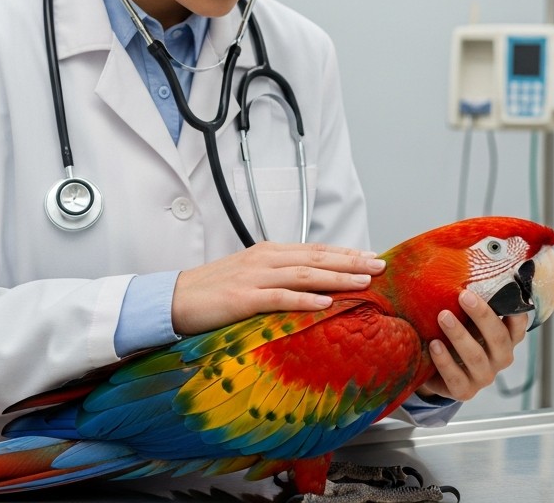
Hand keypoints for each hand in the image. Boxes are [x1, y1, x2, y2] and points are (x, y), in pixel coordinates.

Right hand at [171, 242, 386, 334]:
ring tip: (363, 282)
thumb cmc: (211, 292)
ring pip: (304, 275)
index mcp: (268, 253)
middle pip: (316, 258)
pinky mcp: (242, 298)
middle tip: (380, 265)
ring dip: (337, 278)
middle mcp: (265, 259)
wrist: (173, 299)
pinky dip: (304, 300)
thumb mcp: (249, 277)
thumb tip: (311, 287)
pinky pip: (279, 298)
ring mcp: (254, 278)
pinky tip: (326, 304)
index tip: (371, 256)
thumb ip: (278, 277)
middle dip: (351, 261)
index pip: (315, 250)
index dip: (345, 252)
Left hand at [416, 289, 528, 401]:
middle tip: (463, 296)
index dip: (515, 312)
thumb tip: (459, 270)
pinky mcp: (464, 391)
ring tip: (443, 316)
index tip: (504, 291)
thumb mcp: (466, 319)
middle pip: (499, 338)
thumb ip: (470, 304)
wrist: (436, 371)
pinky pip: (456, 377)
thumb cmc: (456, 337)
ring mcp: (483, 376)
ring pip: (476, 357)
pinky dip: (444, 360)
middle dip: (482, 315)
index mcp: (506, 339)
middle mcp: (500, 358)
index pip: (518, 326)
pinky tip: (434, 344)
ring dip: (459, 335)